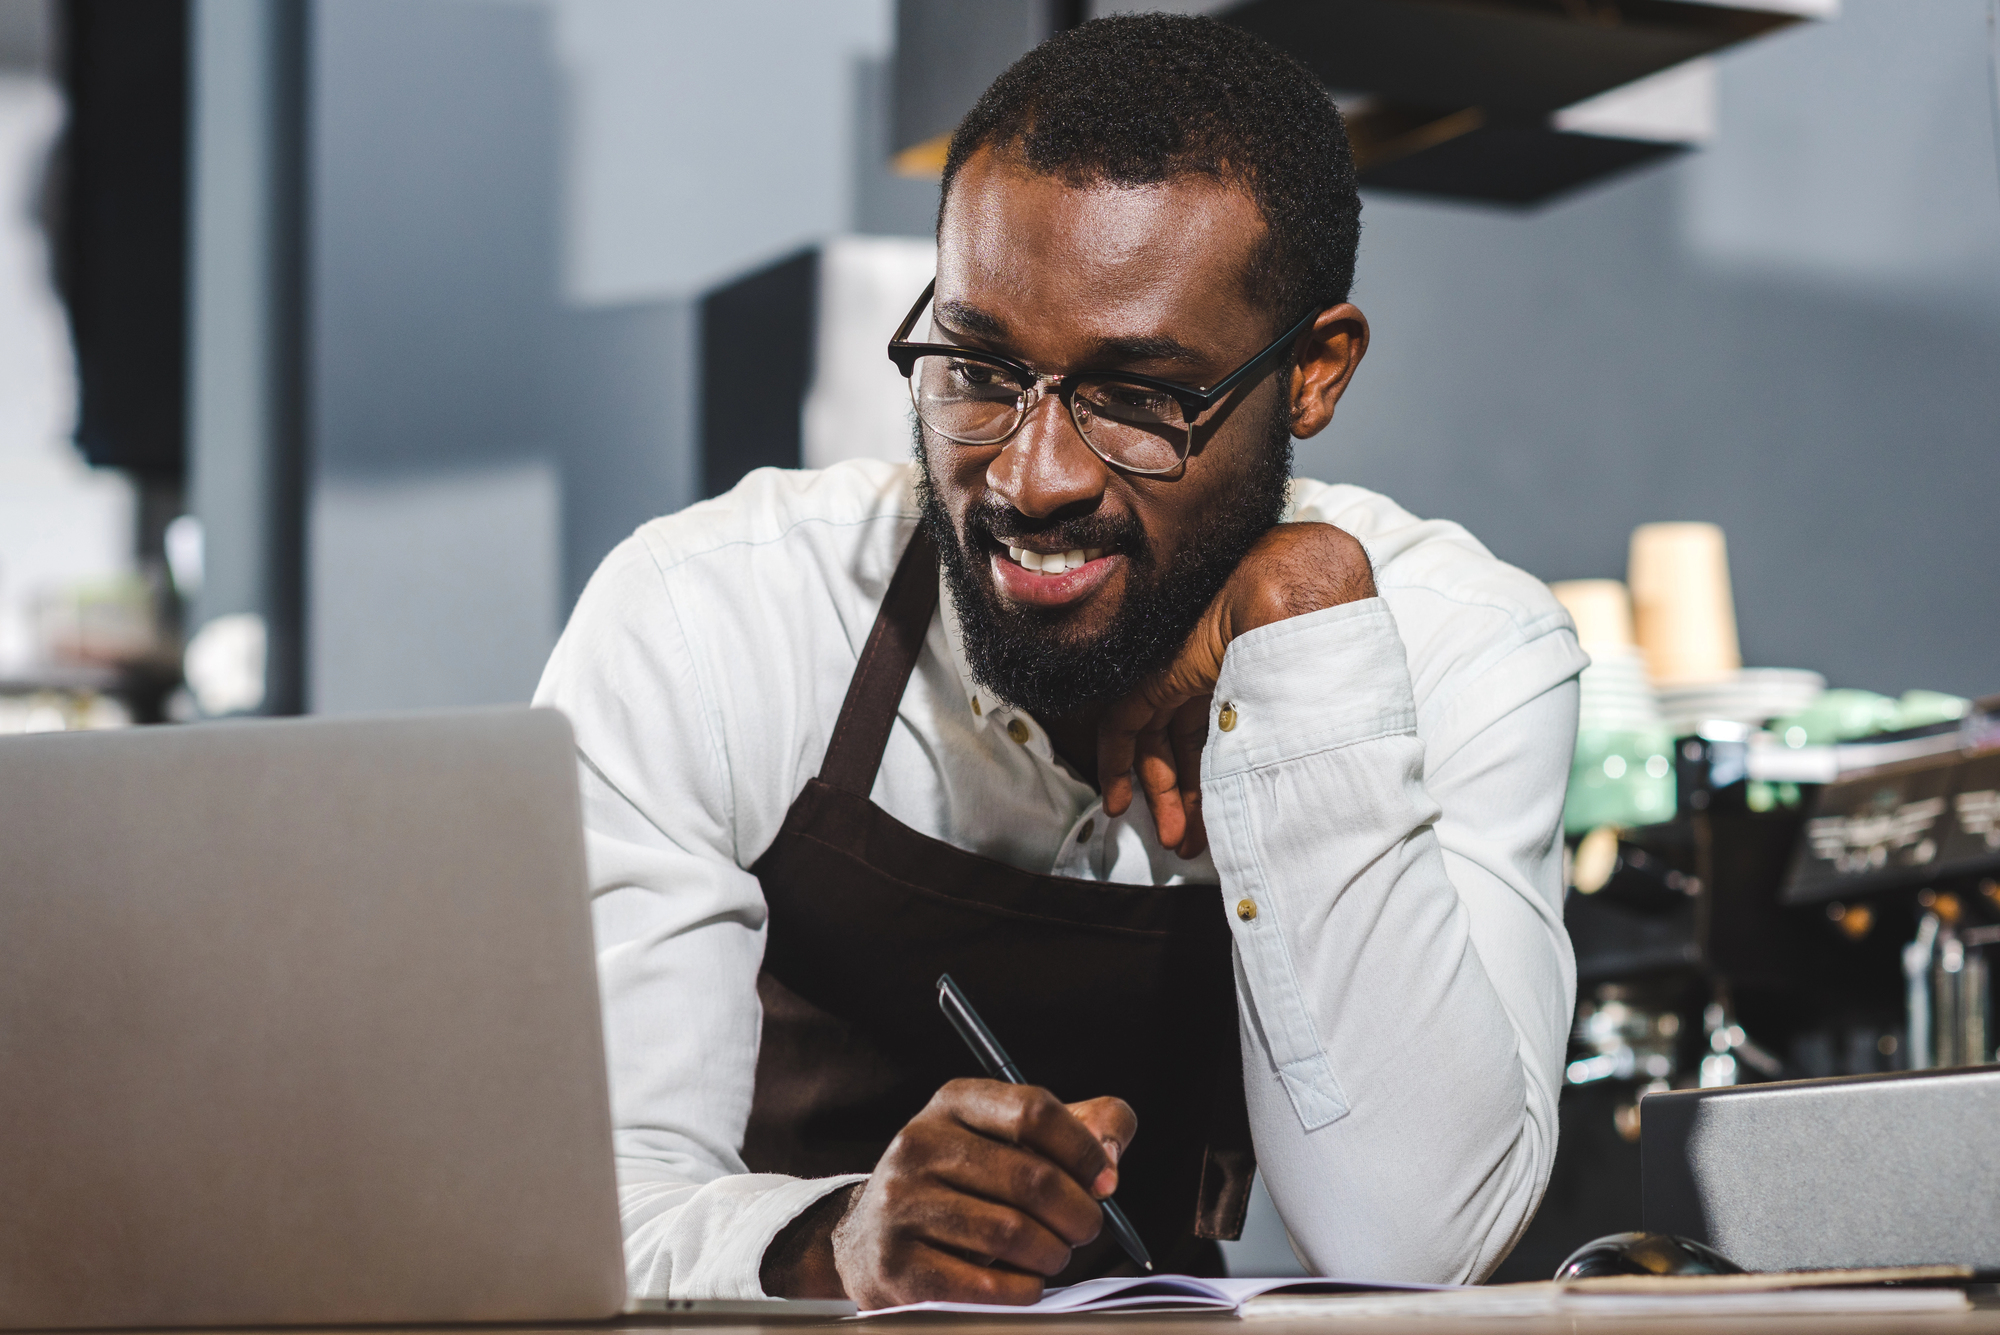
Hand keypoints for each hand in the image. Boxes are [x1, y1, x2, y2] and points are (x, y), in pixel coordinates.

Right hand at [766, 1080, 1135, 1306]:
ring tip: (1055, 1255)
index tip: (1107, 1180)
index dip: (1084, 1148)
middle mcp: (919, 1144)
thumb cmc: (961, 1185)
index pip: (1033, 1110)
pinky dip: (1022, 1289)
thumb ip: (1077, 1127)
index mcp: (953, 1102)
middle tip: (1087, 1229)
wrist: (868, 1239)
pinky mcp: (895, 1263)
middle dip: (1079, 1213)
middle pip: (1031, 1177)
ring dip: (1053, 1253)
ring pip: (1011, 1232)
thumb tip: (1112, 1152)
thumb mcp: (1008, 1139)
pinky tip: (1027, 1283)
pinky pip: (983, 1283)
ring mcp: (901, 1204)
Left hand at [1098, 522, 1374, 857]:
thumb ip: (1279, 748)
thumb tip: (1298, 801)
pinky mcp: (1150, 678)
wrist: (1293, 611)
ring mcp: (1175, 677)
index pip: (1213, 740)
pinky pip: (1121, 727)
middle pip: (1184, 748)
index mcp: (1237, 683)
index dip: (1208, 785)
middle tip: (1189, 843)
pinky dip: (1115, 766)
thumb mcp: (1293, 714)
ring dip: (1159, 795)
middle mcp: (1204, 680)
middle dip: (1187, 800)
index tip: (1209, 825)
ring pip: (1155, 745)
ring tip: (1171, 839)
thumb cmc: (1309, 655)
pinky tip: (1119, 803)